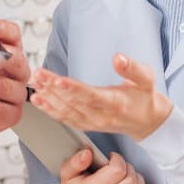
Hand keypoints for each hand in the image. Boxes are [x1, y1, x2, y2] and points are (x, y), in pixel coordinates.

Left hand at [30, 53, 172, 142]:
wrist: (147, 122)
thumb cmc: (145, 97)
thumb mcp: (146, 79)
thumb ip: (132, 68)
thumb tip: (118, 58)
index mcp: (116, 103)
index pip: (91, 95)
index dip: (73, 89)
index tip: (57, 80)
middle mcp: (102, 116)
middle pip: (73, 103)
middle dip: (53, 89)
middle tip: (38, 75)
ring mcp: (93, 123)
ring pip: (66, 112)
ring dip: (48, 98)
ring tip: (35, 84)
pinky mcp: (87, 125)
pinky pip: (65, 119)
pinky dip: (50, 110)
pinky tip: (38, 100)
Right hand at [50, 149, 153, 183]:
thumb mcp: (67, 172)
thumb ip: (75, 161)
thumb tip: (87, 153)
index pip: (116, 171)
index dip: (118, 159)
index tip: (112, 157)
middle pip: (130, 181)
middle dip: (128, 167)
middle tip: (119, 165)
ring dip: (137, 179)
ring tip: (127, 175)